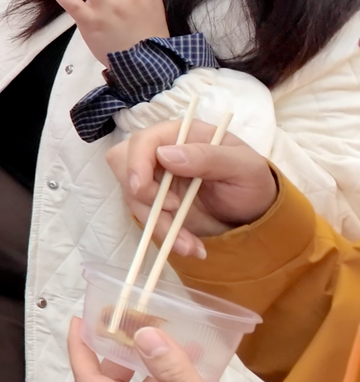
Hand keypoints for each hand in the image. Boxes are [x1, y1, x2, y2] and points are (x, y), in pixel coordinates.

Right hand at [106, 122, 278, 257]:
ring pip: (133, 198)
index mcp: (181, 135)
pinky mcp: (156, 203)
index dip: (135, 164)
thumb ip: (207, 157)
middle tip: (171, 213)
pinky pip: (146, 218)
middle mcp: (162, 153)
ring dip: (157, 224)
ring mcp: (156, 179)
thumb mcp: (243, 167)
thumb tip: (165, 154)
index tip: (141, 190)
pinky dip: (164, 235)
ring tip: (190, 244)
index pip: (142, 141)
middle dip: (142, 196)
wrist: (255, 212)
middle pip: (125, 167)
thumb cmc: (253, 182)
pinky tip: (189, 246)